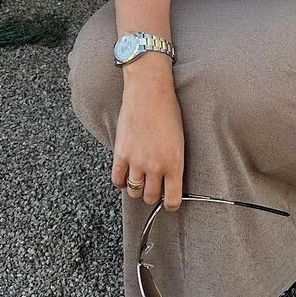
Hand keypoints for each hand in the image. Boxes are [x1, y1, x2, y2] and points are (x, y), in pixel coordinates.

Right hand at [111, 71, 183, 210]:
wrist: (149, 91)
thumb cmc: (168, 111)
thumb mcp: (179, 141)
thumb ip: (173, 163)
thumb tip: (169, 182)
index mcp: (174, 163)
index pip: (173, 201)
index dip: (170, 205)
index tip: (169, 201)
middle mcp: (155, 166)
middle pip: (151, 198)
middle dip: (153, 196)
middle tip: (153, 187)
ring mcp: (136, 161)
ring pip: (134, 192)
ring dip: (137, 189)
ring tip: (140, 179)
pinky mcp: (121, 153)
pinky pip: (117, 180)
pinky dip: (121, 182)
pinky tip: (126, 174)